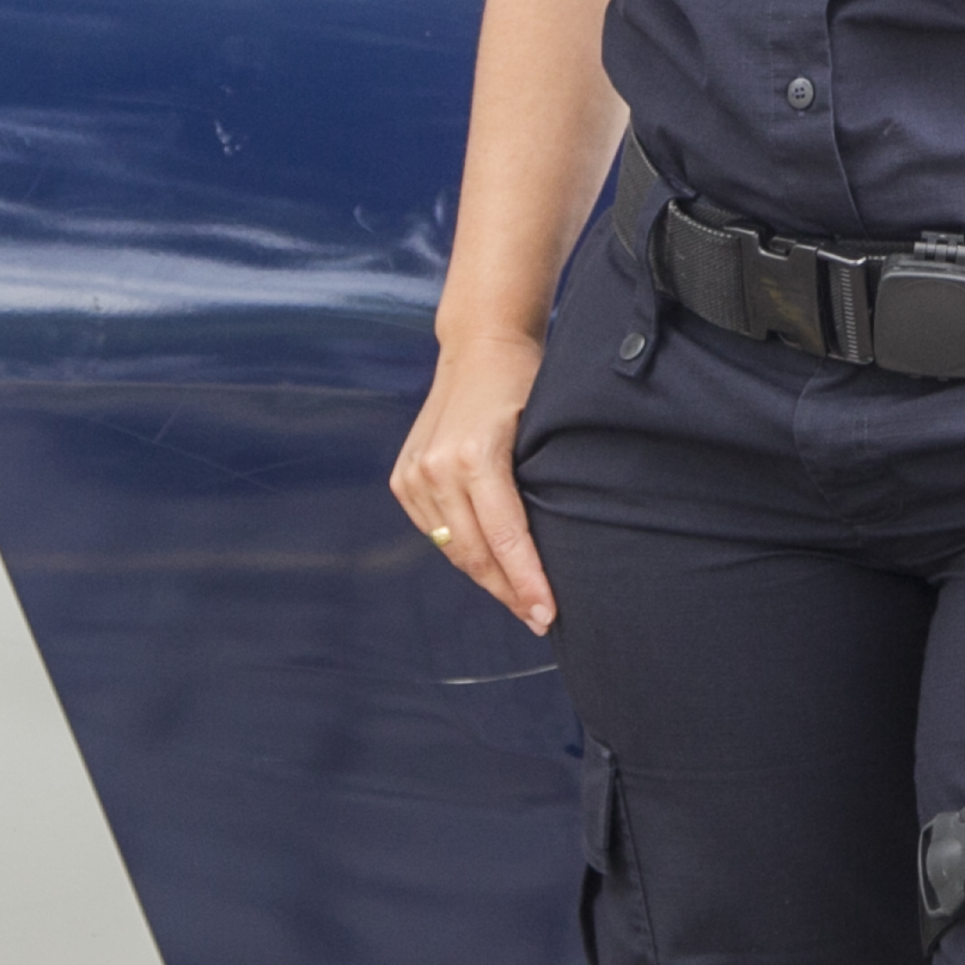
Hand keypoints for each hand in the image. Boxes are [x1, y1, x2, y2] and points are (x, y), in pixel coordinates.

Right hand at [390, 331, 554, 633]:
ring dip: (486, 578)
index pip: (506, 539)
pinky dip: (464, 551)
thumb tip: (561, 547)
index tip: (547, 614)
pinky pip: (436, 532)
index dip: (527, 582)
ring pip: (454, 549)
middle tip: (540, 619)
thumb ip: (541, 483)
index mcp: (474, 457)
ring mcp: (414, 475)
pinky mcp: (404, 479)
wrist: (480, 345)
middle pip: (477, 554)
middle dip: (510, 591)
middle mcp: (437, 470)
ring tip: (519, 600)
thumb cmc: (525, 382)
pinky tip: (491, 567)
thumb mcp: (543, 429)